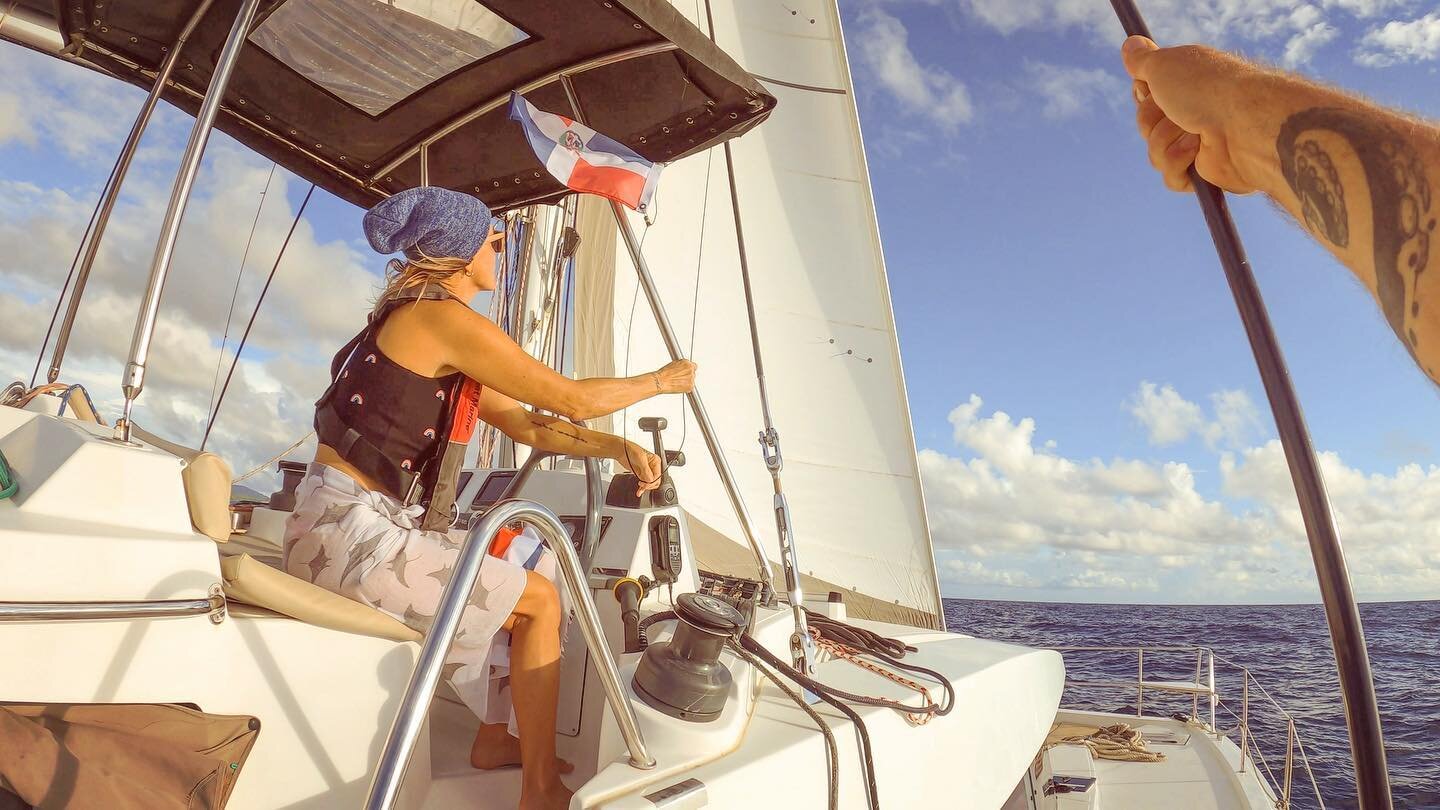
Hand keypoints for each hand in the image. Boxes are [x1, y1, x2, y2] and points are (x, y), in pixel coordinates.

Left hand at [615, 440, 661, 496]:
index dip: (651, 481)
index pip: (657, 476)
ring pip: (650, 483)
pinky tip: (639, 490)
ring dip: (645, 488)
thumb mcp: (640, 458)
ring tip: (639, 491)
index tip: (644, 483)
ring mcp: (646, 471)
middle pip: (655, 480)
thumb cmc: (631, 449)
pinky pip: (644, 483)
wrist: (621, 450)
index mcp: (656, 461)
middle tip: (642, 486)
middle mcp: (652, 466)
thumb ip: (646, 470)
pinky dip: (642, 488)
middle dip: (649, 485)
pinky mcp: (640, 474)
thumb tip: (650, 480)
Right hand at [652, 360, 695, 394]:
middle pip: (693, 373)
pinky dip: (686, 388)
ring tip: (677, 382)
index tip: (686, 372)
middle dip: (687, 376)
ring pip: (691, 380)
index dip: (689, 369)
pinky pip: (690, 387)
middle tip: (679, 378)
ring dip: (686, 382)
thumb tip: (684, 367)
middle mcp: (691, 370)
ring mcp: (691, 379)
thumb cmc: (665, 373)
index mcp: (687, 364)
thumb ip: (682, 365)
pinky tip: (678, 386)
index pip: (694, 366)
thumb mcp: (674, 364)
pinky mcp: (690, 387)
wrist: (661, 381)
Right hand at [1121, 36, 1261, 194]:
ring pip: (1154, 152)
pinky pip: (1170, 177)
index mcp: (1189, 85)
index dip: (1145, 92)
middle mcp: (1194, 113)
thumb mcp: (1165, 64)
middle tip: (1176, 110)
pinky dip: (1179, 162)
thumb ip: (1143, 59)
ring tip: (1194, 132)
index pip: (1148, 94)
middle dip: (1153, 118)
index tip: (1148, 87)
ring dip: (1166, 140)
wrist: (1244, 123)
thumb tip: (1130, 43)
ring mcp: (1198, 145)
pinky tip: (1199, 151)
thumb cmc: (1207, 88)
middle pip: (1145, 124)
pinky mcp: (1202, 175)